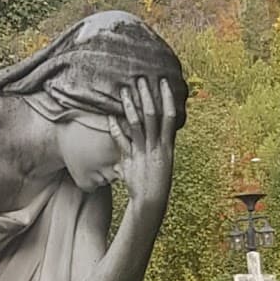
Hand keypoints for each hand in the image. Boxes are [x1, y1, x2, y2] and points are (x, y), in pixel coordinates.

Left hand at [108, 77, 176, 215]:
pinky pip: (123, 141)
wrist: (151, 201)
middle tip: (140, 79)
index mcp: (167, 144)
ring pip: (138, 125)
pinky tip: (110, 117)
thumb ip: (156, 145)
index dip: (166, 98)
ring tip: (124, 91)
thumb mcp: (161, 161)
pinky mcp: (132, 160)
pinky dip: (116, 128)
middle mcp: (157, 146)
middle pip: (152, 115)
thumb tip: (147, 133)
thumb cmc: (156, 182)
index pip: (169, 116)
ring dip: (130, 107)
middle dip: (146, 96)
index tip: (162, 83)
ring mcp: (144, 152)